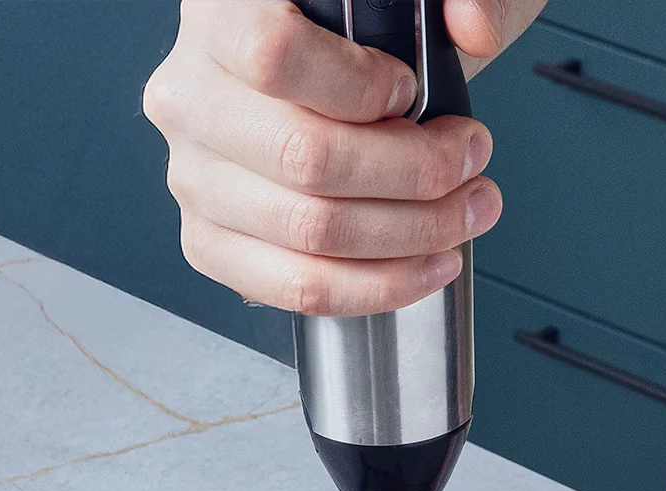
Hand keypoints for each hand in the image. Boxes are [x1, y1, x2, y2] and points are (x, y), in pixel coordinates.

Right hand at [143, 0, 525, 315]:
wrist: (314, 86)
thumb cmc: (356, 39)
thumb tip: (475, 27)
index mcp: (221, 15)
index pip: (274, 57)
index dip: (359, 87)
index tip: (412, 90)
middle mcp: (190, 98)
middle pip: (305, 159)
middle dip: (416, 173)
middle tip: (470, 164)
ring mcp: (195, 178)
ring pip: (309, 233)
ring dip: (410, 235)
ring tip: (464, 215)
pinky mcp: (212, 242)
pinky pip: (296, 287)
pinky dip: (375, 287)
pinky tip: (424, 265)